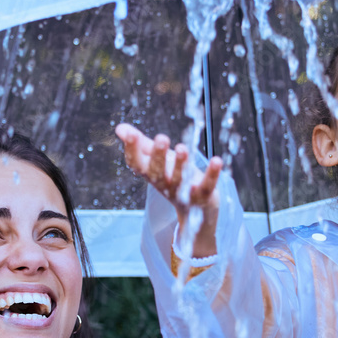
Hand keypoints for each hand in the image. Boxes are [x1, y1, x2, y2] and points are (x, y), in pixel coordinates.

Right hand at [116, 123, 222, 258]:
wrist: (195, 208)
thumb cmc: (173, 177)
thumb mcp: (156, 161)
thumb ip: (141, 145)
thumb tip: (120, 128)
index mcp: (151, 175)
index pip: (136, 164)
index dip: (132, 151)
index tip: (130, 134)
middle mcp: (165, 185)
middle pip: (158, 172)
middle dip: (158, 156)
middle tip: (161, 138)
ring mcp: (183, 192)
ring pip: (180, 180)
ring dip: (181, 165)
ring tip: (183, 148)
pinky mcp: (203, 196)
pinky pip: (207, 185)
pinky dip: (212, 174)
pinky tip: (217, 160)